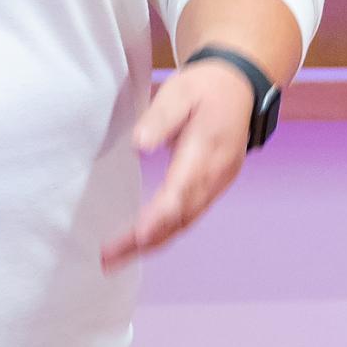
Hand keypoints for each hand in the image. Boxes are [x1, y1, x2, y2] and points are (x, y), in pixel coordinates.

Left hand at [101, 59, 255, 271]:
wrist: (237, 88)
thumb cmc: (203, 89)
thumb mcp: (179, 91)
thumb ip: (160, 118)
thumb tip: (140, 145)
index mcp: (207, 150)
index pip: (182, 190)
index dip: (160, 215)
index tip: (137, 234)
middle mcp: (216, 175)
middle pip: (181, 216)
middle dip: (145, 240)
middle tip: (109, 257)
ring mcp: (218, 184)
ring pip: (185, 222)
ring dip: (151, 243)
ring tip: (115, 258)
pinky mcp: (213, 187)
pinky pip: (189, 217)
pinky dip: (164, 233)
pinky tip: (140, 244)